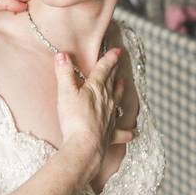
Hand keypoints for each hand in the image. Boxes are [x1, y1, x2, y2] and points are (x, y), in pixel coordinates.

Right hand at [53, 48, 130, 164]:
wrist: (85, 144)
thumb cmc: (74, 118)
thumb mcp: (65, 92)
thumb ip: (64, 73)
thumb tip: (62, 55)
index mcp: (96, 88)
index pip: (104, 69)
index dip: (110, 59)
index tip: (117, 51)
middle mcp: (107, 100)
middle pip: (111, 82)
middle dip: (114, 71)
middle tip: (118, 63)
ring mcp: (110, 117)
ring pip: (117, 101)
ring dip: (120, 91)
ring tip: (124, 84)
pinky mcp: (110, 134)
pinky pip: (121, 132)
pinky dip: (126, 132)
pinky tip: (133, 133)